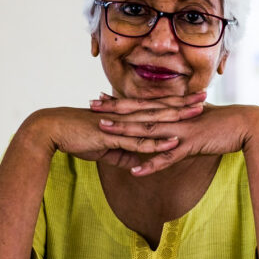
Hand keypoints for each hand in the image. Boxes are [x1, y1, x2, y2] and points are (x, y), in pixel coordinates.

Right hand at [26, 94, 205, 169]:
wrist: (53, 130)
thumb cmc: (76, 135)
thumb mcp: (104, 145)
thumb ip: (122, 152)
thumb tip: (136, 162)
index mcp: (124, 113)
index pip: (154, 105)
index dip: (174, 101)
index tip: (192, 96)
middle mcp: (125, 115)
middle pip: (160, 108)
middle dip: (183, 103)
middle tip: (206, 96)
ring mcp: (120, 125)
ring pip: (154, 121)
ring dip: (177, 119)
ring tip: (197, 115)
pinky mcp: (112, 137)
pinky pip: (138, 142)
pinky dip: (157, 144)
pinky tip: (173, 144)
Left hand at [91, 97, 258, 175]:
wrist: (246, 124)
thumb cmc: (222, 123)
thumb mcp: (195, 120)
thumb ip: (178, 122)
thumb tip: (165, 127)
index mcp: (173, 110)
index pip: (141, 104)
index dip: (119, 102)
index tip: (99, 98)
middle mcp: (173, 117)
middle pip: (138, 113)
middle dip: (114, 111)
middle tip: (91, 107)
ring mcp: (181, 130)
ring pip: (148, 131)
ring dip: (125, 132)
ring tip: (104, 132)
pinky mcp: (191, 145)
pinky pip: (167, 157)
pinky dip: (151, 164)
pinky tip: (135, 171)